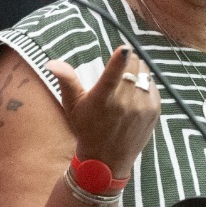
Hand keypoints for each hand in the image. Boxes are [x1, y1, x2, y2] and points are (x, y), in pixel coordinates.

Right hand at [48, 45, 159, 177]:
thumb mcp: (72, 105)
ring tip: (128, 79)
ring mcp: (142, 107)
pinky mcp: (154, 111)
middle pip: (133, 66)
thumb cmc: (86, 128)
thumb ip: (66, 80)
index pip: (112, 76)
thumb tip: (51, 63)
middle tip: (120, 67)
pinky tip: (136, 92)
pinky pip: (152, 85)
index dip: (119, 60)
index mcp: (102, 100)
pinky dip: (145, 82)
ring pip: (145, 73)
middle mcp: (124, 104)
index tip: (124, 48)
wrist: (107, 158)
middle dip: (127, 61)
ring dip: (137, 70)